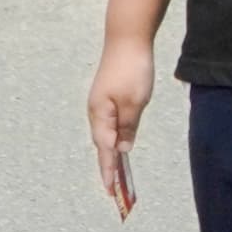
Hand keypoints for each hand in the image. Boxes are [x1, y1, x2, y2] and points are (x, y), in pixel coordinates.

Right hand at [89, 33, 152, 216]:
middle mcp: (97, 112)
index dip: (109, 171)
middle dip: (109, 168)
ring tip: (118, 175)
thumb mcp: (135, 101)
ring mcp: (101, 105)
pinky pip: (112, 124)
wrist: (128, 40)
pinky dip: (116, 138)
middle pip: (104, 146)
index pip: (106, 150)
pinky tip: (120, 145)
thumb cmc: (132, 70)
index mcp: (101, 116)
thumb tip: (123, 148)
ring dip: (112, 155)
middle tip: (115, 191)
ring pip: (107, 135)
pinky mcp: (109, 98)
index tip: (111, 191)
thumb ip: (128, 125)